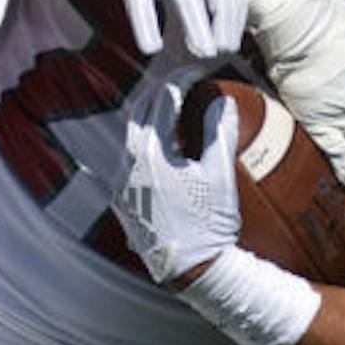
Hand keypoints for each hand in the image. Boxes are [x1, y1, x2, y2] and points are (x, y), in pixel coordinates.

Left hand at [113, 79, 240, 284]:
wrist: (192, 271)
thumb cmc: (209, 224)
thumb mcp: (220, 175)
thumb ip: (219, 133)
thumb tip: (223, 101)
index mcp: (152, 154)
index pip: (165, 101)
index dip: (183, 81)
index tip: (199, 73)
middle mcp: (128, 166)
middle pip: (140, 113)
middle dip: (162, 93)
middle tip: (184, 83)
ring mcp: (121, 185)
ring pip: (131, 138)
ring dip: (151, 120)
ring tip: (174, 111)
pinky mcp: (122, 202)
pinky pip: (129, 163)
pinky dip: (146, 147)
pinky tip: (164, 150)